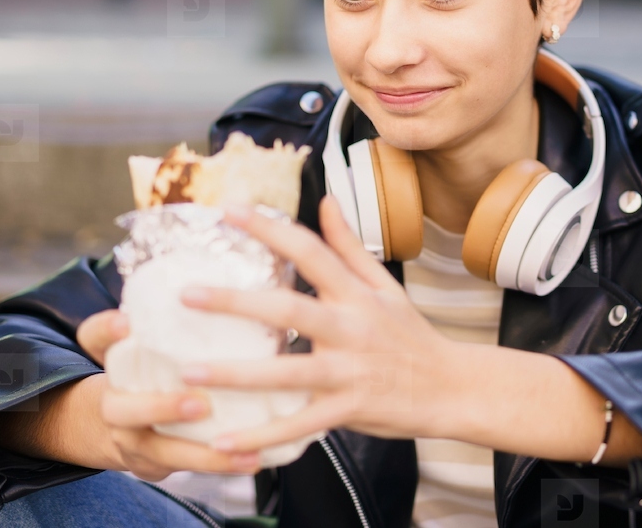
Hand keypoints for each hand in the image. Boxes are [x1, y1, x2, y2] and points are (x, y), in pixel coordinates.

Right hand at [76, 309, 263, 478]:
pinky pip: (183, 470)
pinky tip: (253, 460)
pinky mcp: (152, 464)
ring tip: (245, 451)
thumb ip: (177, 316)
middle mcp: (114, 402)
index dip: (107, 330)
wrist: (116, 425)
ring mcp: (131, 439)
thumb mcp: (151, 339)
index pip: (94, 338)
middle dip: (160, 407)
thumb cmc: (148, 369)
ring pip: (160, 452)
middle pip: (121, 408)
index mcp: (112, 361)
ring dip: (204, 454)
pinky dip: (218, 465)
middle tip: (199, 404)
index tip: (127, 322)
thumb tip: (242, 283)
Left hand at [174, 195, 466, 454]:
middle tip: (188, 295)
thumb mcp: (384, 286)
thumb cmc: (412, 336)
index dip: (269, 229)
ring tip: (189, 373)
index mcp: (355, 294)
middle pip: (289, 310)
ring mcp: (349, 371)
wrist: (454, 387)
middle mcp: (351, 328)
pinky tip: (225, 440)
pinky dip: (263, 435)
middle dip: (236, 303)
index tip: (228, 211)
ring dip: (236, 374)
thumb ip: (349, 246)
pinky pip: (300, 425)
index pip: (308, 252)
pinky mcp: (349, 410)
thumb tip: (326, 201)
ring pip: (287, 373)